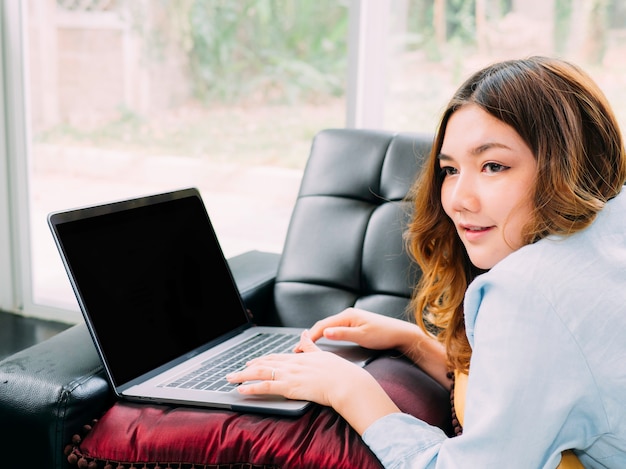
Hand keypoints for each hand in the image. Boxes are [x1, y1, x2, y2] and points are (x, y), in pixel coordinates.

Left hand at [226, 330, 367, 406]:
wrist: (347, 383)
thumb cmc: (339, 372)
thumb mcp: (322, 354)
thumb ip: (310, 346)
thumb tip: (304, 334)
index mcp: (299, 357)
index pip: (275, 357)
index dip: (261, 359)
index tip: (251, 362)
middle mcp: (292, 364)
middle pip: (264, 364)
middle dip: (247, 368)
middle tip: (234, 372)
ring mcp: (290, 375)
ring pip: (260, 373)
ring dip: (243, 376)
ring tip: (231, 379)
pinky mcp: (289, 387)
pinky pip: (266, 387)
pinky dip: (252, 388)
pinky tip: (242, 390)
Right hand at [302, 308, 451, 389]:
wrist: (400, 334)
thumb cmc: (384, 334)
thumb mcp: (362, 336)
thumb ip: (343, 334)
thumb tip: (325, 332)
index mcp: (347, 316)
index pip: (322, 325)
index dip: (310, 336)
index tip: (300, 346)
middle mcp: (347, 315)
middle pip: (323, 325)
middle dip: (310, 336)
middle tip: (298, 348)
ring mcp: (350, 319)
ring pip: (328, 327)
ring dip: (316, 335)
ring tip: (306, 346)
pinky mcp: (354, 324)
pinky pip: (335, 329)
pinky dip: (325, 335)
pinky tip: (322, 341)